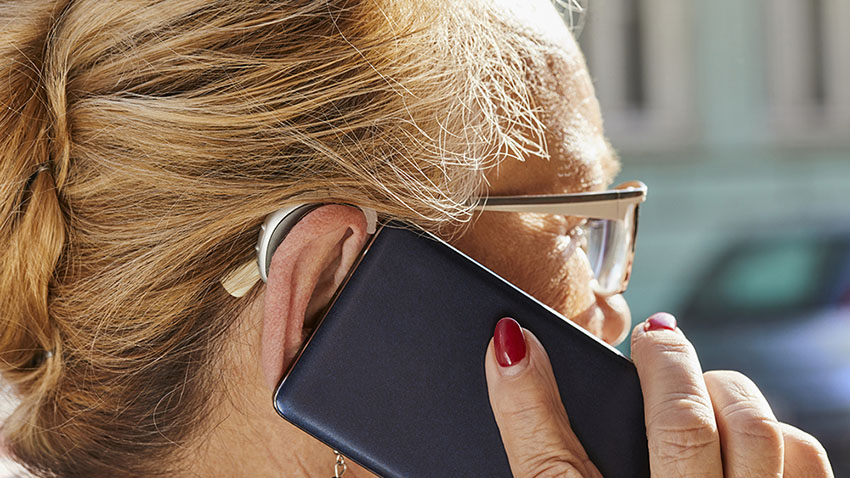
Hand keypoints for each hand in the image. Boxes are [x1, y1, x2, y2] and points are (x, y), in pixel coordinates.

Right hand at [484, 315, 834, 477]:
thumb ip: (542, 455)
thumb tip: (513, 376)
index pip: (549, 472)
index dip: (522, 396)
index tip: (511, 339)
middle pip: (683, 426)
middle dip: (665, 360)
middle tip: (653, 340)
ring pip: (763, 435)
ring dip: (729, 392)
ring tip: (701, 383)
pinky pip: (807, 461)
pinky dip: (776, 432)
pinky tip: (743, 434)